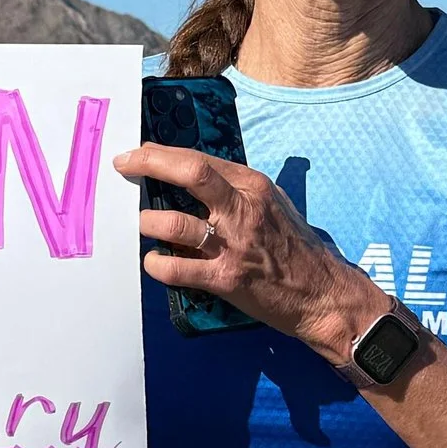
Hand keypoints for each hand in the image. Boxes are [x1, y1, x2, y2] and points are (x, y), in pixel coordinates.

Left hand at [114, 143, 366, 362]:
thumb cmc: (296, 249)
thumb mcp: (273, 205)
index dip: (163, 154)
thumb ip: (237, 190)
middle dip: (149, 164)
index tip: (139, 153)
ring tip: (142, 224)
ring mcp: (234, 244)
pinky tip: (152, 263)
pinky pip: (179, 269)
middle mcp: (243, 209)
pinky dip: (158, 265)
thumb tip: (194, 177)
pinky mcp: (227, 278)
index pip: (200, 159)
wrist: (323, 293)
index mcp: (253, 186)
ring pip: (176, 223)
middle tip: (123, 165)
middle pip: (189, 173)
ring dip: (150, 222)